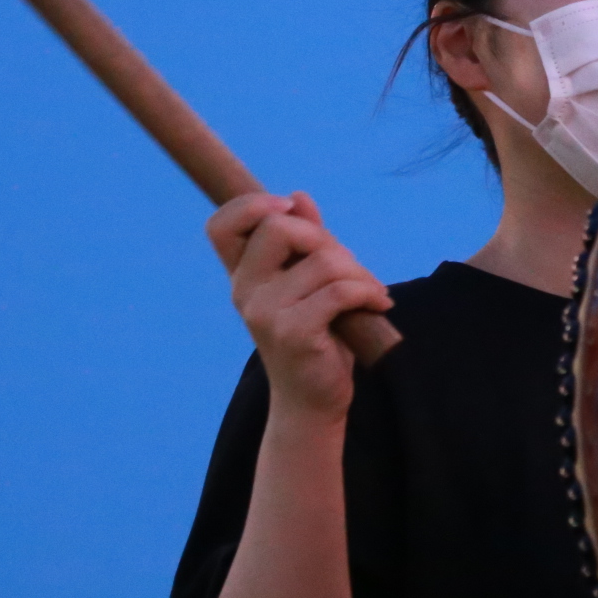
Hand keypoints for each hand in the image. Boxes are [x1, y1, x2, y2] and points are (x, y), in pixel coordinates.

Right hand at [206, 192, 392, 422]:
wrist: (313, 400)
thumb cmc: (315, 337)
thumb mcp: (308, 284)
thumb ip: (304, 242)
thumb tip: (299, 198)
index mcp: (243, 276)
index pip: (221, 226)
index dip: (251, 205)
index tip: (288, 209)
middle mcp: (245, 292)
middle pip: (277, 227)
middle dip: (325, 238)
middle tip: (348, 267)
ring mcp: (265, 313)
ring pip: (323, 260)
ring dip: (359, 272)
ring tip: (369, 292)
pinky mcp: (293, 333)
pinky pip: (340, 291)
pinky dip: (368, 292)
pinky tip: (377, 304)